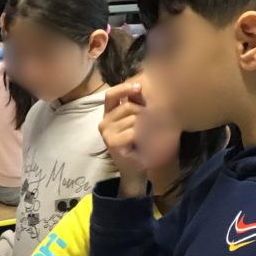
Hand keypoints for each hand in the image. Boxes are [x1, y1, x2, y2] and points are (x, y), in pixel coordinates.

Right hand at [100, 81, 149, 196]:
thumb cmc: (138, 143)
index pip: (111, 95)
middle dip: (144, 113)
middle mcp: (104, 123)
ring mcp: (107, 133)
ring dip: (147, 127)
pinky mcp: (113, 143)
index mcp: (108, 114)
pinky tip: (143, 143)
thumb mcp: (137, 119)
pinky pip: (134, 131)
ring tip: (148, 137)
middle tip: (151, 126)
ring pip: (133, 119)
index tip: (139, 88)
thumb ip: (136, 103)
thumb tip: (138, 87)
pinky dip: (144, 136)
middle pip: (128, 107)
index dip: (124, 89)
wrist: (135, 168)